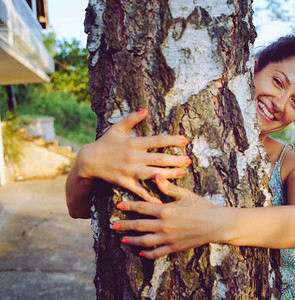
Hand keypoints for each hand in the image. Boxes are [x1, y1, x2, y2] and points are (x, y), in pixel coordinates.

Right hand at [75, 108, 191, 202]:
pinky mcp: (124, 182)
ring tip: (182, 174)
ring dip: (169, 175)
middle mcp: (133, 157)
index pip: (157, 140)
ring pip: (153, 174)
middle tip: (189, 161)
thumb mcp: (117, 128)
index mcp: (133, 143)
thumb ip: (132, 118)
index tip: (185, 140)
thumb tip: (145, 109)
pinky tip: (161, 201)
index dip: (172, 140)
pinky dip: (149, 196)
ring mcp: (129, 171)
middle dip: (175, 160)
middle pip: (159, 159)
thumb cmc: (105, 143)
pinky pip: (139, 191)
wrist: (88, 161)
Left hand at [113, 174, 223, 258]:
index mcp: (165, 210)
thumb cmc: (202, 207)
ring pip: (145, 241)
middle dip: (124, 225)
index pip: (142, 208)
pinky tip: (140, 252)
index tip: (118, 207)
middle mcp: (164, 226)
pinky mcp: (174, 247)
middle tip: (113, 226)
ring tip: (123, 240)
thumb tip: (156, 176)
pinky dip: (147, 253)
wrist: (216, 224)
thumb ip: (168, 187)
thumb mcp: (185, 194)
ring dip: (132, 240)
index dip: (129, 207)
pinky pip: (157, 253)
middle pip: (139, 226)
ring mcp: (168, 238)